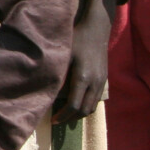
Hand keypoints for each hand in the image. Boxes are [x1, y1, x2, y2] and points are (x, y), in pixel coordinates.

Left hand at [55, 0, 112, 122]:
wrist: (96, 29)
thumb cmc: (76, 39)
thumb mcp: (64, 55)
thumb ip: (58, 74)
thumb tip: (45, 91)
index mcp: (82, 77)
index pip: (74, 105)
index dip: (63, 115)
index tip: (53, 119)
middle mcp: (94, 83)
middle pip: (84, 110)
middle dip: (71, 118)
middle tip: (58, 120)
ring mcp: (101, 82)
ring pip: (92, 107)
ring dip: (80, 113)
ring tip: (66, 113)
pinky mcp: (104, 79)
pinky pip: (96, 99)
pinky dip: (86, 105)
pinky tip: (76, 102)